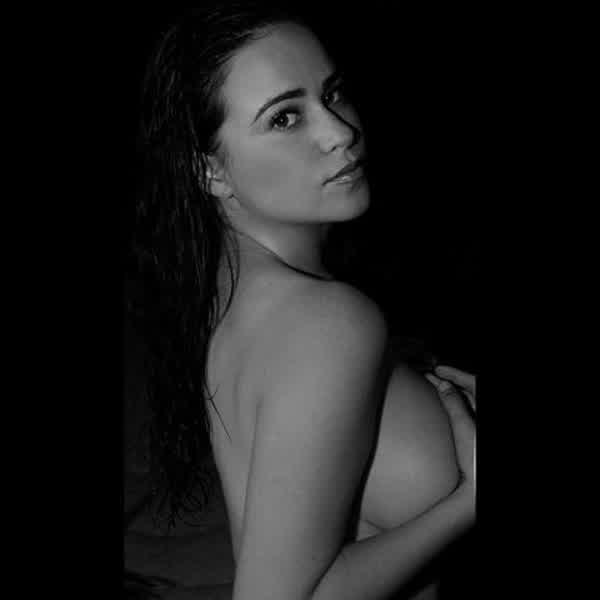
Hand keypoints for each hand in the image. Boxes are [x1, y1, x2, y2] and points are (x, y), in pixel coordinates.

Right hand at [425, 369, 475, 493]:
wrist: (477, 487)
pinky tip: (444, 405)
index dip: (456, 373)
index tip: (439, 369)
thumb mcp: (463, 427)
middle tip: (432, 377)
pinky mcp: (475, 435)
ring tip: (435, 387)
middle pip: (470, 391)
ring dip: (452, 393)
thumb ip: (454, 403)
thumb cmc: (475, 460)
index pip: (474, 383)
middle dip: (451, 382)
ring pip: (468, 402)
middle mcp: (482, 417)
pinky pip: (467, 413)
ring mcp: (478, 426)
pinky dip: (455, 405)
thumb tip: (443, 386)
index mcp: (484, 410)